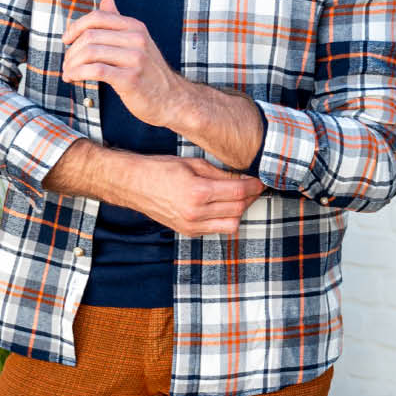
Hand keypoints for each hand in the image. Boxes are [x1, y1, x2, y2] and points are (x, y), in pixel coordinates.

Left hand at [62, 0, 185, 127]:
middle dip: (71, 50)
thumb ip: (119, 22)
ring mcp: (135, 59)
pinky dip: (78, 73)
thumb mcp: (138, 42)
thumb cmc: (151, 74)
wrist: (172, 100)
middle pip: (90, 36)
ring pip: (90, 53)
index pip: (97, 17)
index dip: (75, 27)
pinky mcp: (130, 79)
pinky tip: (73, 78)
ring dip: (72, 63)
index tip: (66, 40)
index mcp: (135, 27)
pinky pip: (95, 71)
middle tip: (66, 63)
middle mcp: (137, 39)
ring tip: (68, 73)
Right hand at [124, 154, 264, 236]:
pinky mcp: (188, 232)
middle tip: (254, 188)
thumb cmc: (161, 169)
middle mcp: (196, 212)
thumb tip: (243, 179)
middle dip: (251, 198)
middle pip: (238, 209)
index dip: (254, 186)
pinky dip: (225, 219)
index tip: (260, 181)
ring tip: (241, 198)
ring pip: (231, 224)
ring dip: (240, 211)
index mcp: (198, 191)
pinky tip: (224, 207)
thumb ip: (220, 174)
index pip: (239, 192)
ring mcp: (191, 225)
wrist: (135, 185)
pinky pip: (216, 229)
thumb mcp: (194, 164)